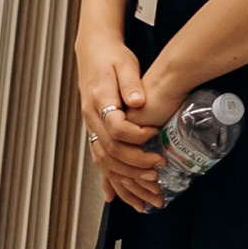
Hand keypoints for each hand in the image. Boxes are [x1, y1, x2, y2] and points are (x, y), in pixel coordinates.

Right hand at [79, 25, 164, 212]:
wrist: (94, 51)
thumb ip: (130, 82)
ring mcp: (90, 126)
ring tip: (146, 195)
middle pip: (110, 150)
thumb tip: (137, 101)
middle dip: (135, 165)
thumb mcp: (124, 63)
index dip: (136, 136)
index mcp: (98, 99)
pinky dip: (109, 180)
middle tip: (157, 170)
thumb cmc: (111, 56)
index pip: (115, 127)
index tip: (153, 135)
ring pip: (104, 161)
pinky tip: (116, 197)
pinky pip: (100, 160)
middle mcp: (91, 117)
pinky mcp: (94, 131)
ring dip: (125, 181)